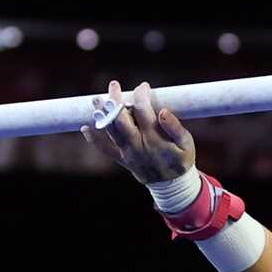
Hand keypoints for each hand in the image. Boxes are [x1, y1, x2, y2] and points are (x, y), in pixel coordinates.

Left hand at [80, 80, 195, 183]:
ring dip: (101, 114)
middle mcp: (138, 144)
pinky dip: (94, 139)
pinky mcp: (122, 160)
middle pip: (121, 117)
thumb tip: (163, 111)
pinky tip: (85, 128)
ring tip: (96, 99)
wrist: (172, 186)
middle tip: (113, 85)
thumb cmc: (181, 160)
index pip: (142, 110)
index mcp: (154, 137)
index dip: (141, 95)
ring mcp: (128, 153)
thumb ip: (175, 127)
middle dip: (116, 99)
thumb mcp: (187, 144)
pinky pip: (105, 149)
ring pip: (110, 130)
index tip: (143, 86)